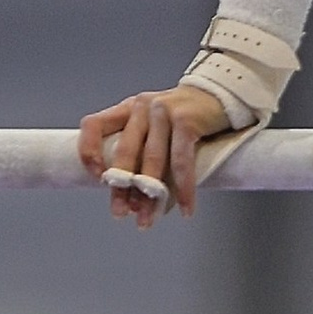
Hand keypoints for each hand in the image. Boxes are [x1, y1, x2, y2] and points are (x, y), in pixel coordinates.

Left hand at [80, 84, 230, 227]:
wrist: (223, 95)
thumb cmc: (188, 118)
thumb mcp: (157, 127)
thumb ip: (144, 152)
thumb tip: (136, 201)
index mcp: (128, 108)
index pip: (94, 124)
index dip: (89, 151)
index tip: (97, 178)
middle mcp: (142, 106)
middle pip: (125, 152)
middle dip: (122, 188)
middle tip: (121, 213)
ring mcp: (163, 111)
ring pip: (152, 162)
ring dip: (151, 196)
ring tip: (149, 219)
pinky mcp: (186, 120)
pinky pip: (181, 162)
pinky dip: (183, 190)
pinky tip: (186, 208)